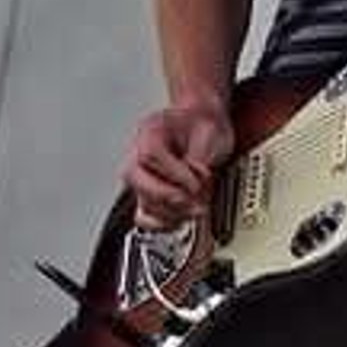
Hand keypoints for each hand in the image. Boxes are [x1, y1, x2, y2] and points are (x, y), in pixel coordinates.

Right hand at [124, 97, 234, 228]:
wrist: (204, 125)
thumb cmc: (203, 125)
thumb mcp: (209, 133)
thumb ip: (198, 160)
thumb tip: (194, 187)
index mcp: (150, 132)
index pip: (150, 156)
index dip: (176, 173)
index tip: (198, 181)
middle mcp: (138, 156)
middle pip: (138, 182)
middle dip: (173, 197)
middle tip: (197, 200)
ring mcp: (141, 178)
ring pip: (144, 204)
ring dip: (175, 211)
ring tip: (197, 205)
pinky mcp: (149, 196)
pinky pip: (146, 218)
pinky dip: (166, 222)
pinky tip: (184, 216)